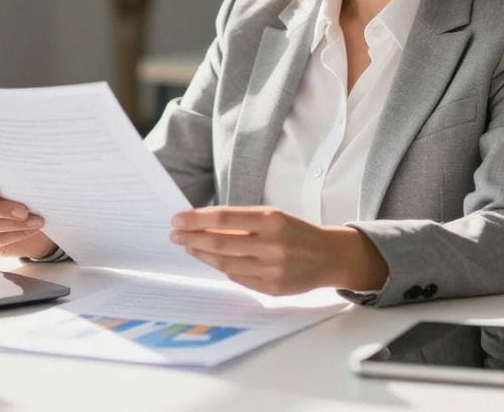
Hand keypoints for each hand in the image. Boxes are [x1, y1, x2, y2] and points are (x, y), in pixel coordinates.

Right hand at [0, 170, 56, 257]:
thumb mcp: (18, 184)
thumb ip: (15, 180)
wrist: (28, 219)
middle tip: (24, 211)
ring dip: (15, 223)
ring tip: (36, 220)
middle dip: (3, 209)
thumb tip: (30, 178)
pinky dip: (16, 234)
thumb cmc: (21, 195)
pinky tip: (31, 229)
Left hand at [168, 206, 388, 295]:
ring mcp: (272, 269)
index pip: (224, 218)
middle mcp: (271, 245)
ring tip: (189, 247)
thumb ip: (241, 221)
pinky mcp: (272, 288)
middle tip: (175, 235)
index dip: (196, 219)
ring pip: (225, 263)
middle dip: (192, 239)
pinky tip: (211, 260)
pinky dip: (222, 268)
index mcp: (271, 220)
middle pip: (219, 242)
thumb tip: (201, 223)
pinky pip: (237, 278)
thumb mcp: (273, 216)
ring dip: (202, 255)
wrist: (328, 256)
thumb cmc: (295, 232)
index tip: (177, 219)